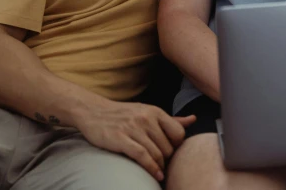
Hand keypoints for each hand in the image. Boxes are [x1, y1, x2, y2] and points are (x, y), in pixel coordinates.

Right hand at [75, 100, 195, 180]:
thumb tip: (192, 120)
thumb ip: (171, 119)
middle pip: (168, 146)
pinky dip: (151, 168)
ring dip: (159, 166)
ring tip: (159, 171)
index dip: (177, 146)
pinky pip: (143, 156)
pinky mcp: (121, 139)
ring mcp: (133, 128)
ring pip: (156, 153)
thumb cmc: (123, 115)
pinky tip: (155, 174)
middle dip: (166, 158)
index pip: (178, 133)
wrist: (93, 111)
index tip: (170, 151)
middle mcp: (146, 118)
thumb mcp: (148, 112)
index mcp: (154, 111)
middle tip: (162, 163)